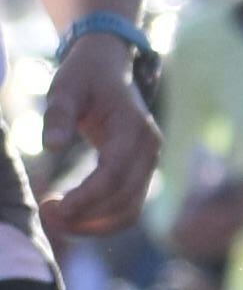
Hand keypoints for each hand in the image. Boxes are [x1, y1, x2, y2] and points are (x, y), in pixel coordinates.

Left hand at [33, 28, 158, 239]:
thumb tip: (51, 147)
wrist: (108, 65)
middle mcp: (149, 149)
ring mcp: (149, 162)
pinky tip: (71, 215)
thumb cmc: (84, 76)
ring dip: (93, 224)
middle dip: (84, 217)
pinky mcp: (141, 171)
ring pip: (129, 210)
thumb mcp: (65, 89)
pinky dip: (101, 218)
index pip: (113, 176)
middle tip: (45, 215)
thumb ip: (58, 116)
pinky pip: (127, 206)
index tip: (51, 208)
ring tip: (55, 220)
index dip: (84, 199)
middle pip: (124, 201)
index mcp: (133, 129)